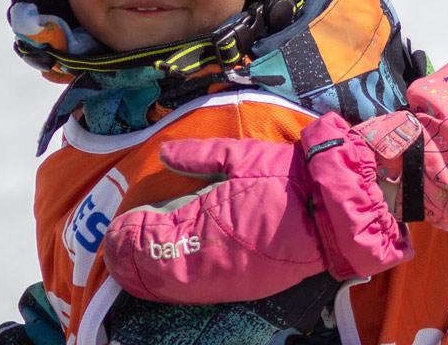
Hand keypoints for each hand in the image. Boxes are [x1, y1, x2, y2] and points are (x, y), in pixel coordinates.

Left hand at [103, 113, 412, 303]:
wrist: (333, 213)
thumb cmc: (290, 179)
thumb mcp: (244, 156)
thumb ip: (201, 156)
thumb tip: (165, 154)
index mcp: (204, 219)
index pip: (149, 235)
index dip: (127, 235)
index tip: (117, 227)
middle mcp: (207, 255)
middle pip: (151, 267)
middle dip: (128, 259)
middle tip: (113, 249)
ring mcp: (223, 278)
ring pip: (169, 286)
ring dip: (146, 277)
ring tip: (129, 266)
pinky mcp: (239, 288)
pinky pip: (195, 294)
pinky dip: (173, 286)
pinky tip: (163, 279)